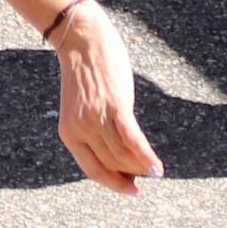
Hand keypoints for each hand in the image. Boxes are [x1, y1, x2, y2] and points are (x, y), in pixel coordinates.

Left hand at [49, 0, 164, 195]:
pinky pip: (132, 139)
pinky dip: (146, 156)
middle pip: (112, 164)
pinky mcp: (114, 106)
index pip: (93, 169)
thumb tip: (123, 150)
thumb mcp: (83, 106)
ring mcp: (97, 118)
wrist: (82, 38)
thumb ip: (96, 128)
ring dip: (142, 167)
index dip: (114, 183)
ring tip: (155, 170)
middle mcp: (81, 129)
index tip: (131, 189)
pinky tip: (157, 168)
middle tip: (148, 174)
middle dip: (132, 173)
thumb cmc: (85, 70)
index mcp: (69, 133)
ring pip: (123, 155)